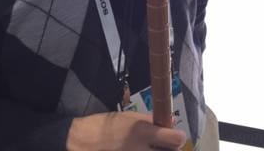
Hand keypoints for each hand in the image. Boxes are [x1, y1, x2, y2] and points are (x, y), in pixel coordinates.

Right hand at [66, 112, 186, 150]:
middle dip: (170, 148)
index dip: (177, 137)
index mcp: (143, 133)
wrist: (86, 143)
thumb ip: (151, 121)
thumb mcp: (131, 117)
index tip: (176, 135)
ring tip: (150, 148)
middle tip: (164, 145)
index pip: (175, 140)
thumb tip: (168, 124)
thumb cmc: (108, 126)